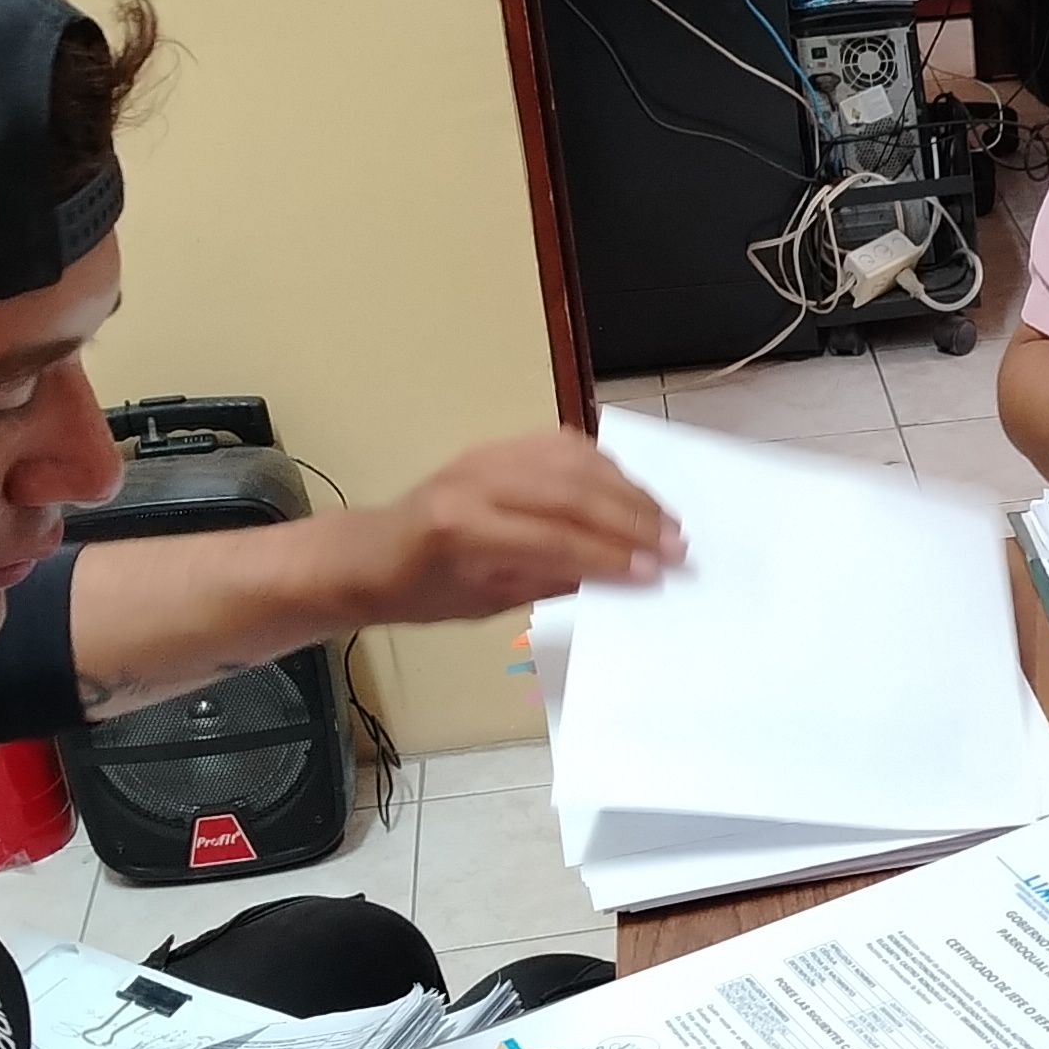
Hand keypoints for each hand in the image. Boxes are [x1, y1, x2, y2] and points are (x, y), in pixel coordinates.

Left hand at [349, 428, 684, 623]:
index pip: (554, 539)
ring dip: (628, 491)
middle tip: (676, 547)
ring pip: (575, 462)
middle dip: (632, 521)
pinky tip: (630, 491)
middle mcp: (475, 482)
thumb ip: (549, 581)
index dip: (610, 557)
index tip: (656, 574)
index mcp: (462, 530)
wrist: (372, 552)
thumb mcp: (486, 604)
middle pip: (572, 493)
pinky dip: (604, 467)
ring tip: (664, 521)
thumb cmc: (424, 591)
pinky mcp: (498, 445)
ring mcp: (487, 456)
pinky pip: (562, 446)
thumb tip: (617, 576)